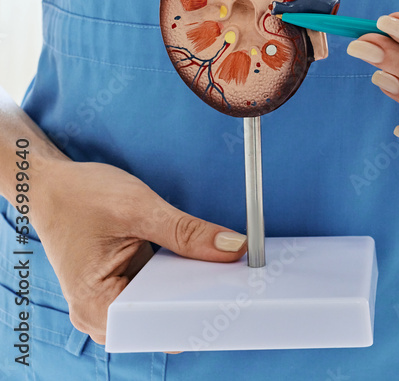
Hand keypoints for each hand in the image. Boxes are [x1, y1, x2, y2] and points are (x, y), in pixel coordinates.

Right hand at [32, 159, 246, 344]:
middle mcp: (100, 313)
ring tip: (222, 271)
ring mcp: (112, 302)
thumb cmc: (79, 197)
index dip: (193, 311)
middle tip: (234, 280)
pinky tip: (204, 265)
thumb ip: (188, 233)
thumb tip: (234, 247)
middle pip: (161, 321)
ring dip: (191, 289)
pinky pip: (160, 292)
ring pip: (164, 307)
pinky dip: (181, 279)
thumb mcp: (139, 209)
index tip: (228, 295)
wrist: (51, 186)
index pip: (154, 324)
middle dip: (197, 300)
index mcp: (94, 303)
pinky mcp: (125, 287)